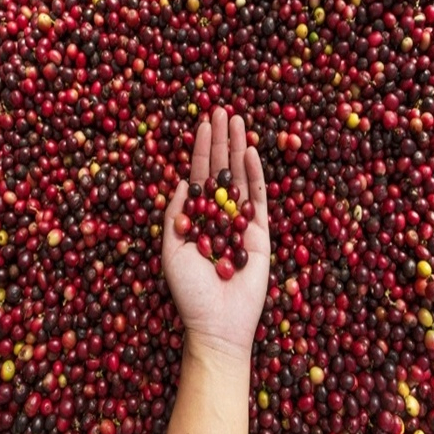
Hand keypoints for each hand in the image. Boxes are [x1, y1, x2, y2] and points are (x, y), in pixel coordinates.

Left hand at [162, 108, 270, 360]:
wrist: (218, 324)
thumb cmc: (189, 292)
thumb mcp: (171, 250)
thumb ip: (176, 215)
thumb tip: (182, 182)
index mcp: (196, 219)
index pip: (199, 177)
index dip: (200, 150)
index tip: (202, 122)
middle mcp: (219, 217)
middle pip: (221, 170)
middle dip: (220, 140)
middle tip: (222, 109)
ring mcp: (242, 223)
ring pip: (241, 178)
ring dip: (238, 148)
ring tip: (238, 120)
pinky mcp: (262, 234)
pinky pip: (259, 199)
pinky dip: (255, 175)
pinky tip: (251, 152)